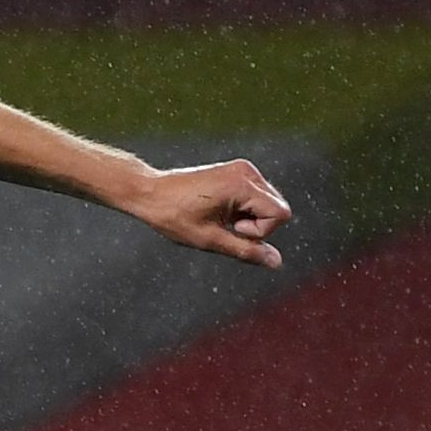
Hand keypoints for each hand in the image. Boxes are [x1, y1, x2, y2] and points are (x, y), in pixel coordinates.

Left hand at [123, 158, 291, 267]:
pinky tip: (220, 211)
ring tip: (220, 217)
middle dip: (257, 225)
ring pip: (268, 204)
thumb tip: (276, 262)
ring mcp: (242, 169)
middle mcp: (247, 171)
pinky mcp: (237, 172)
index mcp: (242, 183)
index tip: (232, 228)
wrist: (149, 193)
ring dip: (250, 218)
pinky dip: (244, 210)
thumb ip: (247, 250)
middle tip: (225, 225)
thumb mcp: (210, 239)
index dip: (259, 231)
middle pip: (277, 208)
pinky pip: (256, 197)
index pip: (280, 214)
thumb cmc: (173, 216)